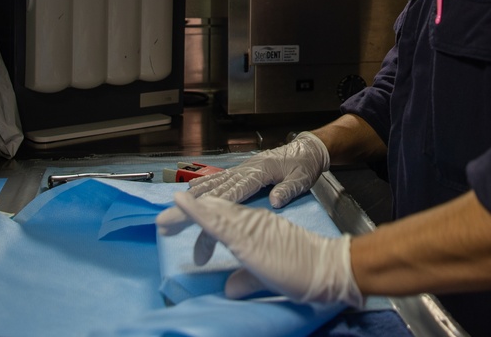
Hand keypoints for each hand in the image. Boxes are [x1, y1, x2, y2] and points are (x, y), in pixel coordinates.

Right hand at [156, 131, 329, 233]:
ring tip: (171, 213)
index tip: (197, 213)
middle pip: (214, 190)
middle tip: (167, 221)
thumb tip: (276, 201)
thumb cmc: (306, 164)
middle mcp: (245, 169)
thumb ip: (289, 189)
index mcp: (260, 172)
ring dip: (191, 199)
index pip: (235, 191)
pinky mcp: (242, 172)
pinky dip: (203, 187)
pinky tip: (190, 194)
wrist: (309, 149)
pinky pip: (218, 180)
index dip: (215, 202)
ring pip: (212, 185)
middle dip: (190, 206)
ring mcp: (242, 170)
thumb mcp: (303, 177)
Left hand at [161, 191, 362, 306]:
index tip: (175, 227)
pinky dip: (198, 210)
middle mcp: (250, 220)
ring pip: (211, 212)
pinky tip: (183, 203)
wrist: (330, 268)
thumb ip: (247, 278)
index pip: (220, 218)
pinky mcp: (249, 237)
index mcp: (255, 227)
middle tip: (161, 224)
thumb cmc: (305, 271)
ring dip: (185, 213)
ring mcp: (249, 226)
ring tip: (163, 217)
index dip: (197, 220)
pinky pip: (218, 220)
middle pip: (211, 211)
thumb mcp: (267, 276)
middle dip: (184, 216)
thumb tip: (230, 287)